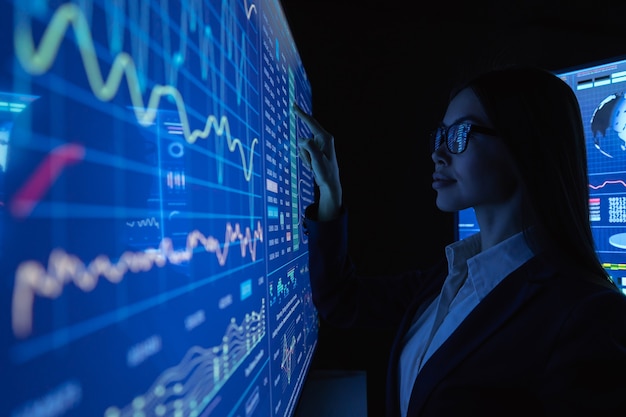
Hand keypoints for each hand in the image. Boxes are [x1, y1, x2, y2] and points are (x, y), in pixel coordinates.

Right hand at [292, 103, 341, 219]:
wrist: (329, 183)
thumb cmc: (325, 172)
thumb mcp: (317, 159)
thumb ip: (309, 146)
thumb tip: (302, 139)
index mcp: (325, 138)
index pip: (311, 122)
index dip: (301, 113)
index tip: (294, 105)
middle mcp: (323, 139)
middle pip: (304, 139)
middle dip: (304, 152)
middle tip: (312, 164)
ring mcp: (320, 144)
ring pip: (302, 146)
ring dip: (305, 156)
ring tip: (313, 165)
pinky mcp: (316, 150)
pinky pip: (304, 151)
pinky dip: (305, 158)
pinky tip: (312, 166)